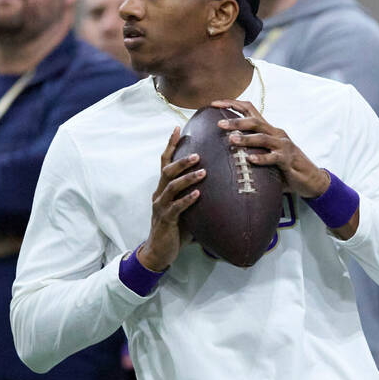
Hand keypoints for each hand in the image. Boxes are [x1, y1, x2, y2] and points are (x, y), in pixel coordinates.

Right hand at [138, 126, 203, 270]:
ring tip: (203, 171)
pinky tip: (198, 194)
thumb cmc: (175, 229)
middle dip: (182, 160)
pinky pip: (176, 207)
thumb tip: (219, 185)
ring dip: (187, 177)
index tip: (178, 128)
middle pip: (167, 170)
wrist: (159, 251)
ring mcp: (161, 206)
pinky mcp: (165, 220)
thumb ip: (196, 196)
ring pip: (171, 186)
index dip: (170, 145)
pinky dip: (187, 199)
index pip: (165, 161)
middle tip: (198, 153)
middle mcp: (159, 194)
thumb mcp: (185, 209)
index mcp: (163, 188)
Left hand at [213, 99, 330, 197]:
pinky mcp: (287, 159)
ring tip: (231, 140)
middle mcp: (275, 133)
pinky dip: (261, 158)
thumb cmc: (283, 167)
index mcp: (268, 129)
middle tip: (219, 124)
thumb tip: (223, 149)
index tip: (214, 104)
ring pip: (262, 138)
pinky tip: (250, 159)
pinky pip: (273, 157)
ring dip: (246, 138)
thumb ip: (249, 148)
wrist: (309, 179)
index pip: (249, 109)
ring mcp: (282, 145)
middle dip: (236, 121)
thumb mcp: (265, 153)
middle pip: (254, 121)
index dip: (232, 103)